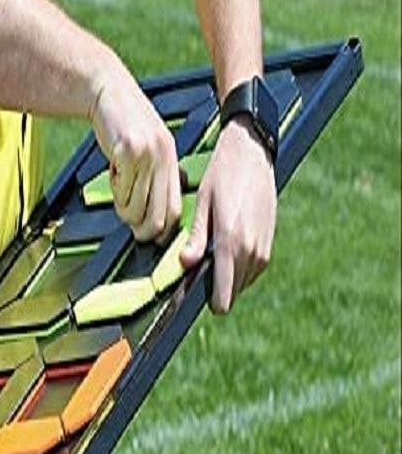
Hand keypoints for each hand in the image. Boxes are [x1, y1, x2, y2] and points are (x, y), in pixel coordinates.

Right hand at [89, 60, 180, 245]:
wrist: (108, 91)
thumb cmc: (126, 123)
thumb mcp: (153, 147)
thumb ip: (160, 175)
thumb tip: (163, 210)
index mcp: (172, 160)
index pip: (175, 211)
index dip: (161, 231)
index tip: (149, 235)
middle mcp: (164, 158)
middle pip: (158, 218)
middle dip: (140, 229)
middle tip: (128, 220)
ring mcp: (147, 155)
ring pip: (135, 209)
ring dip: (122, 207)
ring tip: (118, 187)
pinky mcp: (128, 151)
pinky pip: (119, 191)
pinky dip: (112, 189)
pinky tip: (112, 170)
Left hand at [180, 114, 276, 313]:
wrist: (253, 153)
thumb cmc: (223, 176)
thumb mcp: (203, 204)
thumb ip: (195, 239)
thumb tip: (185, 264)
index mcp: (231, 244)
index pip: (224, 297)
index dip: (209, 299)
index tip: (196, 288)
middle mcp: (251, 252)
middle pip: (232, 294)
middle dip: (216, 285)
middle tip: (201, 261)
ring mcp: (263, 249)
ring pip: (242, 283)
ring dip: (228, 275)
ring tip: (215, 248)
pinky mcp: (269, 244)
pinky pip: (252, 269)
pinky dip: (239, 265)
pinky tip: (227, 243)